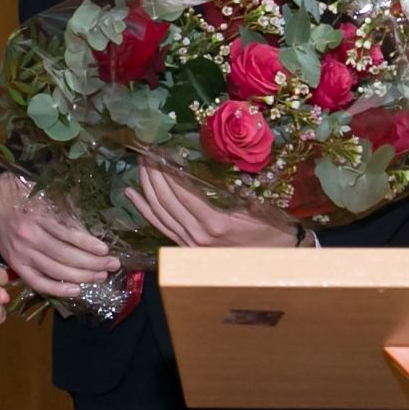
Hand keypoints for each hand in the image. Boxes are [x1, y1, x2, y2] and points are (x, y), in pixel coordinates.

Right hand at [0, 172, 119, 300]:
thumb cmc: (24, 197)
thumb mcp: (44, 196)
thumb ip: (64, 211)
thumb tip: (91, 230)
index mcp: (37, 216)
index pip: (67, 234)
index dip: (87, 244)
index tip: (105, 249)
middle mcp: (28, 237)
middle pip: (64, 256)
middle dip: (92, 263)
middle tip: (112, 265)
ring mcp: (21, 254)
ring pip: (55, 271)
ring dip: (81, 277)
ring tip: (101, 276)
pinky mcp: (16, 266)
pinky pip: (38, 283)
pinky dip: (58, 290)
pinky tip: (77, 290)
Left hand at [126, 161, 300, 248]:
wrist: (276, 259)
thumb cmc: (270, 228)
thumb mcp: (254, 204)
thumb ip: (228, 188)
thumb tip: (203, 160)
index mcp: (215, 222)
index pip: (181, 191)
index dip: (165, 170)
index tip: (157, 150)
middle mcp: (198, 235)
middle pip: (165, 201)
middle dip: (152, 174)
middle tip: (144, 152)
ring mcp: (190, 244)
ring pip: (159, 213)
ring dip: (146, 188)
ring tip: (139, 166)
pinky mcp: (186, 248)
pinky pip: (160, 226)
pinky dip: (144, 209)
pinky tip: (132, 194)